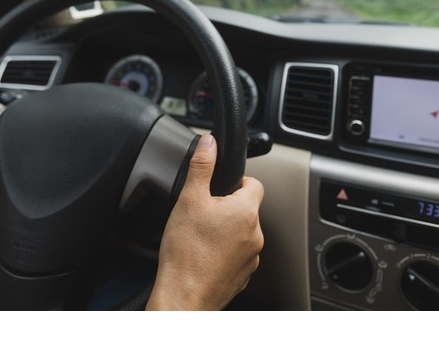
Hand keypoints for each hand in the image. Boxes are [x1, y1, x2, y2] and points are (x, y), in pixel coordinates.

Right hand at [147, 134, 263, 309]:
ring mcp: (251, 258)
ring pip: (241, 233)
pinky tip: (202, 254)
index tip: (218, 188)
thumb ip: (202, 166)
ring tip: (199, 236)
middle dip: (226, 207)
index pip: (254, 183)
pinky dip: (223, 252)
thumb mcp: (189, 199)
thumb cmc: (185, 252)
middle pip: (246, 209)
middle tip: (201, 213)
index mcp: (246, 211)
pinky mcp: (242, 276)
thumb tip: (210, 142)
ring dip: (225, 231)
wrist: (183, 297)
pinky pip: (237, 255)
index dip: (236, 181)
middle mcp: (255, 235)